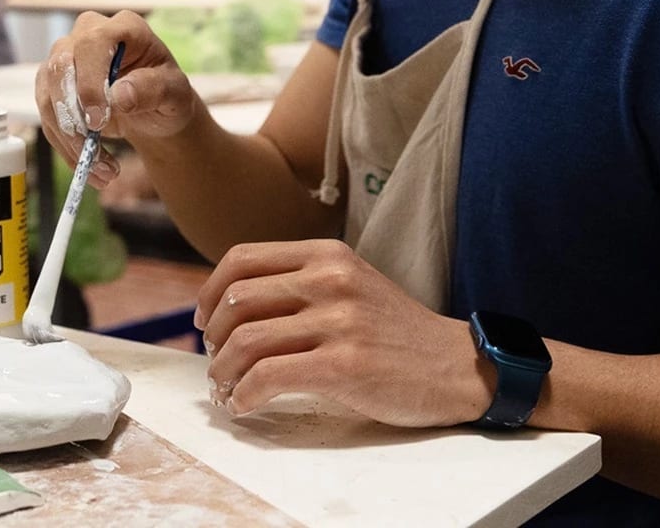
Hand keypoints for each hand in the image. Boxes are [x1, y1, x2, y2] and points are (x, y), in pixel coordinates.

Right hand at [36, 11, 198, 189]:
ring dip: (70, 140)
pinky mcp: (51, 84)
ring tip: (102, 171)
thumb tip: (119, 95)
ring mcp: (65, 57)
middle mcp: (87, 34)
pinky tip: (88, 166)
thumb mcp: (174, 93)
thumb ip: (152, 89)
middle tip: (93, 154)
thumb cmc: (167, 93)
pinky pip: (48, 117)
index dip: (90, 81)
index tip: (98, 120)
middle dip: (74, 118)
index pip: (93, 44)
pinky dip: (65, 146)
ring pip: (49, 97)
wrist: (153, 109)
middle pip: (60, 69)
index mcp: (123, 27)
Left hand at [197, 239, 493, 427]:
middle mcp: (331, 279)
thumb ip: (302, 284)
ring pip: (245, 340)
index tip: (204, 321)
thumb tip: (233, 306)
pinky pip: (268, 377)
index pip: (243, 258)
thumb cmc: (396, 334)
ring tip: (226, 388)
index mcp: (328, 255)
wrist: (456, 367)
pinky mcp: (344, 364)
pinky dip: (244, 394)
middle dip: (213, 338)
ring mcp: (338, 320)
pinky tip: (245, 405)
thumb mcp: (352, 286)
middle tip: (216, 362)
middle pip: (236, 299)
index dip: (209, 291)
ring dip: (222, 371)